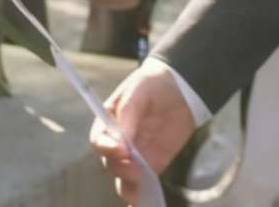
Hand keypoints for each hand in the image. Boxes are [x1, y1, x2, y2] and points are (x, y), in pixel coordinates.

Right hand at [91, 63, 198, 204]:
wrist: (179, 88)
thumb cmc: (151, 84)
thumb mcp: (138, 92)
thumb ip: (129, 114)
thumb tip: (122, 138)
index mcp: (107, 123)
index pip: (99, 141)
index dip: (106, 148)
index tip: (121, 149)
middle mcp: (118, 143)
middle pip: (111, 163)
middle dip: (121, 167)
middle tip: (135, 165)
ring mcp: (136, 156)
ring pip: (124, 179)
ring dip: (130, 186)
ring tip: (141, 187)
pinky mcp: (154, 164)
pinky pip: (146, 183)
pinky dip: (144, 194)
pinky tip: (147, 201)